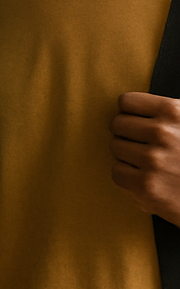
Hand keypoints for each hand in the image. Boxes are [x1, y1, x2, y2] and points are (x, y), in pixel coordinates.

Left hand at [111, 92, 179, 225]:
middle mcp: (163, 134)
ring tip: (147, 161)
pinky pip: (117, 172)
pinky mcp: (146, 186)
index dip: (130, 113)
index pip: (127, 102)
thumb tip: (133, 108)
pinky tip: (145, 176)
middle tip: (141, 143)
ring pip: (115, 147)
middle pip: (117, 124)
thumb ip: (166, 114)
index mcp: (174, 112)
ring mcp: (153, 160)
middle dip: (126, 134)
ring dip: (127, 155)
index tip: (136, 121)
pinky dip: (128, 176)